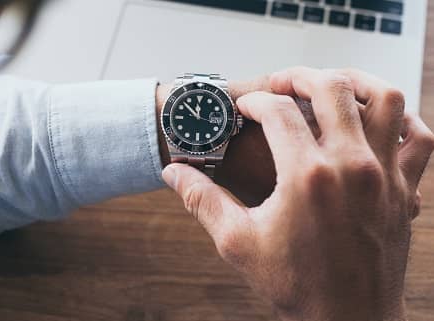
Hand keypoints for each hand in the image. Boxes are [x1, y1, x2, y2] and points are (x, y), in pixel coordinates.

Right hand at [161, 67, 433, 320]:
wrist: (348, 320)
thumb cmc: (294, 284)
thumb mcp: (237, 242)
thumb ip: (202, 200)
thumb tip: (172, 172)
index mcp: (306, 176)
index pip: (277, 112)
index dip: (255, 102)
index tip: (244, 109)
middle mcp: (352, 166)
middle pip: (331, 89)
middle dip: (301, 77)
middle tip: (281, 83)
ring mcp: (385, 175)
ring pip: (386, 100)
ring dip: (356, 83)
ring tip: (331, 86)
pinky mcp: (405, 189)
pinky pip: (419, 138)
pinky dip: (403, 120)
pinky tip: (379, 122)